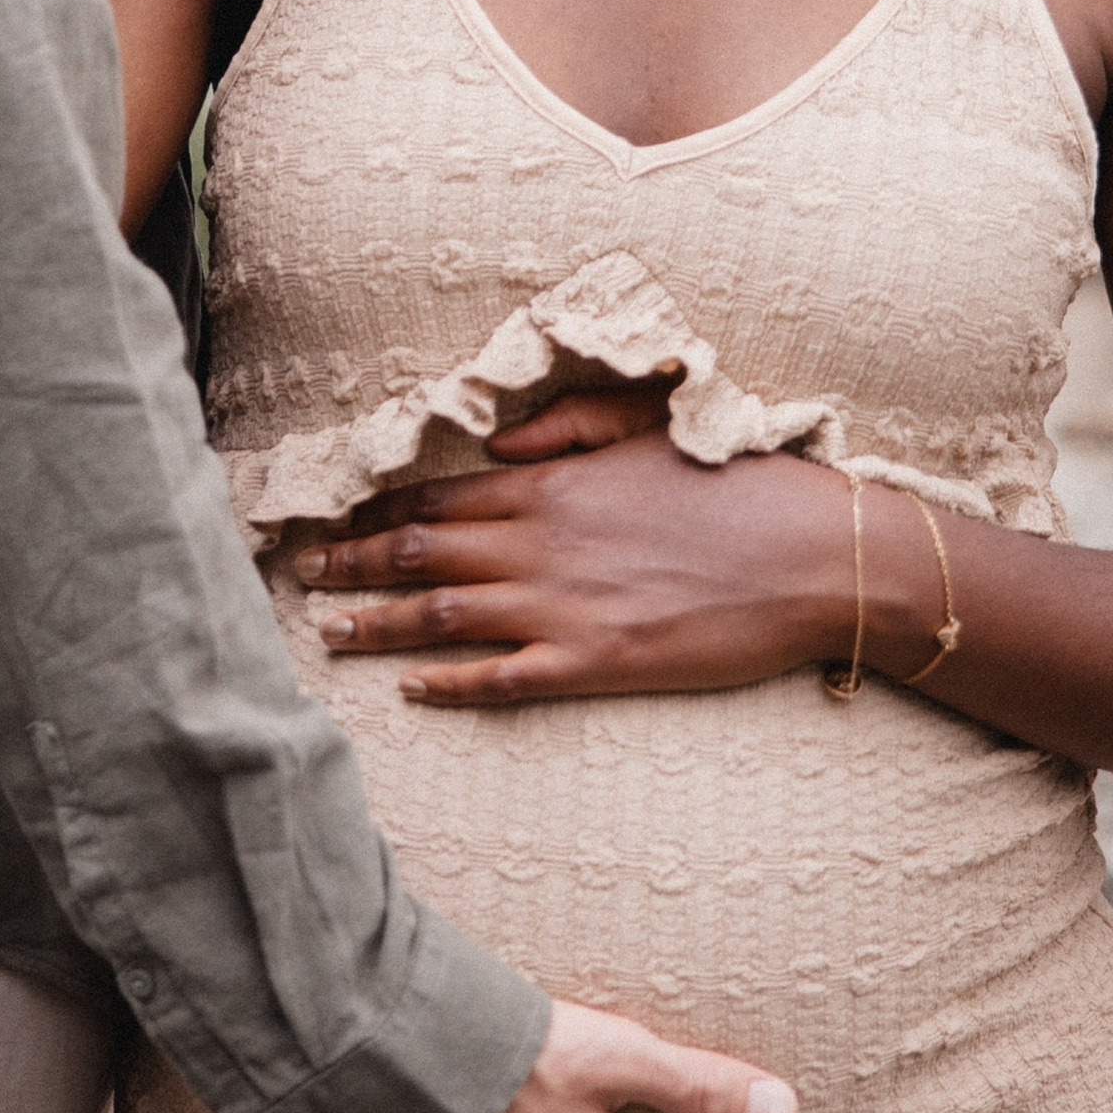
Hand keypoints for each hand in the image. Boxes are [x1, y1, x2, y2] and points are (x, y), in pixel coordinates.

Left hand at [294, 417, 862, 702]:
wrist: (809, 556)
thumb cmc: (735, 485)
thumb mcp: (646, 425)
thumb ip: (564, 427)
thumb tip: (496, 441)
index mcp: (552, 482)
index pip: (439, 495)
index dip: (375, 512)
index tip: (331, 521)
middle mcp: (542, 543)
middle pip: (423, 552)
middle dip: (354, 564)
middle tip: (303, 577)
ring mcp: (564, 607)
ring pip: (444, 615)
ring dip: (379, 624)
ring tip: (330, 629)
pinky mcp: (596, 662)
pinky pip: (502, 678)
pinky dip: (449, 683)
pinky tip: (412, 687)